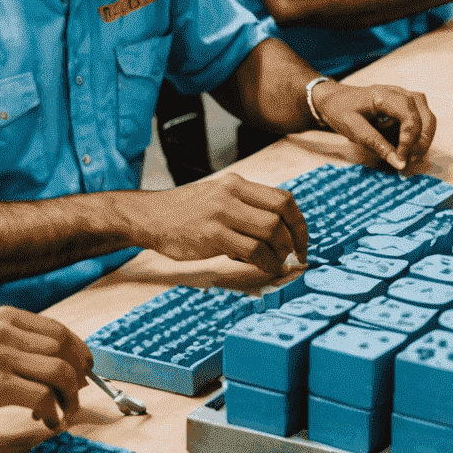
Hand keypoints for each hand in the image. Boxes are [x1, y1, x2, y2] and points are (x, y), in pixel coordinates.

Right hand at [0, 307, 91, 431]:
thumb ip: (12, 343)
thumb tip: (51, 362)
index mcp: (4, 317)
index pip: (58, 330)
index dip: (78, 352)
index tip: (84, 370)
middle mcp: (4, 331)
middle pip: (64, 349)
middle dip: (79, 375)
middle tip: (77, 395)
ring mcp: (0, 357)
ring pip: (59, 372)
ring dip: (70, 397)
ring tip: (64, 413)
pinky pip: (42, 397)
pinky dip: (53, 412)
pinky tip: (47, 422)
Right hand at [140, 176, 308, 276]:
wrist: (150, 217)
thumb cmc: (186, 213)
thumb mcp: (218, 198)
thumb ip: (246, 208)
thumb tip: (279, 233)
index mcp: (236, 184)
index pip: (283, 198)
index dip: (299, 222)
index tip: (301, 240)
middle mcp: (231, 194)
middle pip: (281, 213)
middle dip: (295, 238)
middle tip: (295, 256)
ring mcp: (221, 213)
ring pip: (270, 231)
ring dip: (281, 252)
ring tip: (279, 264)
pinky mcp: (212, 235)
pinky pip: (252, 250)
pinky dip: (267, 262)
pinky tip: (267, 268)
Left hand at [312, 80, 436, 173]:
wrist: (334, 98)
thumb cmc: (340, 110)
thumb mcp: (352, 128)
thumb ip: (376, 144)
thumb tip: (399, 163)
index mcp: (383, 95)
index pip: (409, 117)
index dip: (409, 141)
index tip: (401, 160)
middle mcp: (399, 92)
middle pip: (425, 117)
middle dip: (421, 143)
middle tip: (408, 161)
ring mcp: (404, 97)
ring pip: (428, 118)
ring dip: (423, 139)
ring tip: (409, 156)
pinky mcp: (405, 105)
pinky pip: (422, 120)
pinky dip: (419, 136)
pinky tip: (405, 148)